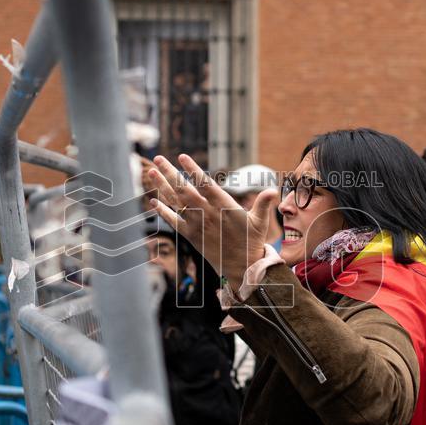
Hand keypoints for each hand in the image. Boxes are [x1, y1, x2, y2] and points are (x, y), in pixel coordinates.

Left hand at [147, 154, 276, 289]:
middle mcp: (208, 215)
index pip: (205, 185)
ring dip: (163, 187)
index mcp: (224, 207)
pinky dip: (163, 212)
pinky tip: (154, 201)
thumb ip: (263, 204)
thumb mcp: (261, 221)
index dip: (193, 170)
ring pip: (176, 203)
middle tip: (158, 159)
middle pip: (185, 190)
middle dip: (170, 173)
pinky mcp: (191, 237)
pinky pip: (174, 222)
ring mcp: (198, 226)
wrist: (242, 267)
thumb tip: (273, 190)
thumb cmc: (252, 241)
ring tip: (152, 172)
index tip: (182, 156)